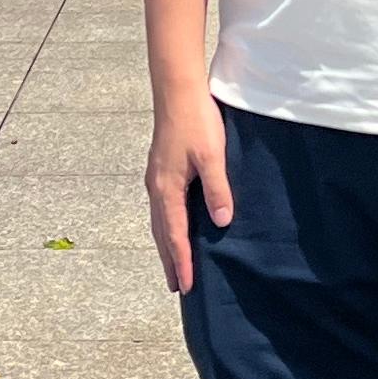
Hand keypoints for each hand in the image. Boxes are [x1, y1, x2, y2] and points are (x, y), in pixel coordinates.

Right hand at [146, 85, 233, 294]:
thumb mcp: (212, 156)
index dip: (182, 261)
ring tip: (173, 265)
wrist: (177, 90)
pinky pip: (162, 208)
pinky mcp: (160, 169)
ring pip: (159, 221)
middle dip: (170, 261)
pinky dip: (166, 226)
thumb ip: (217, 190)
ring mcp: (156, 178)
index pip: (175, 235)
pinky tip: (174, 226)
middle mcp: (156, 187)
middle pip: (162, 233)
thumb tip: (221, 222)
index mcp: (167, 189)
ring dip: (166, 245)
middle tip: (177, 287)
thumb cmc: (196, 121)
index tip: (187, 286)